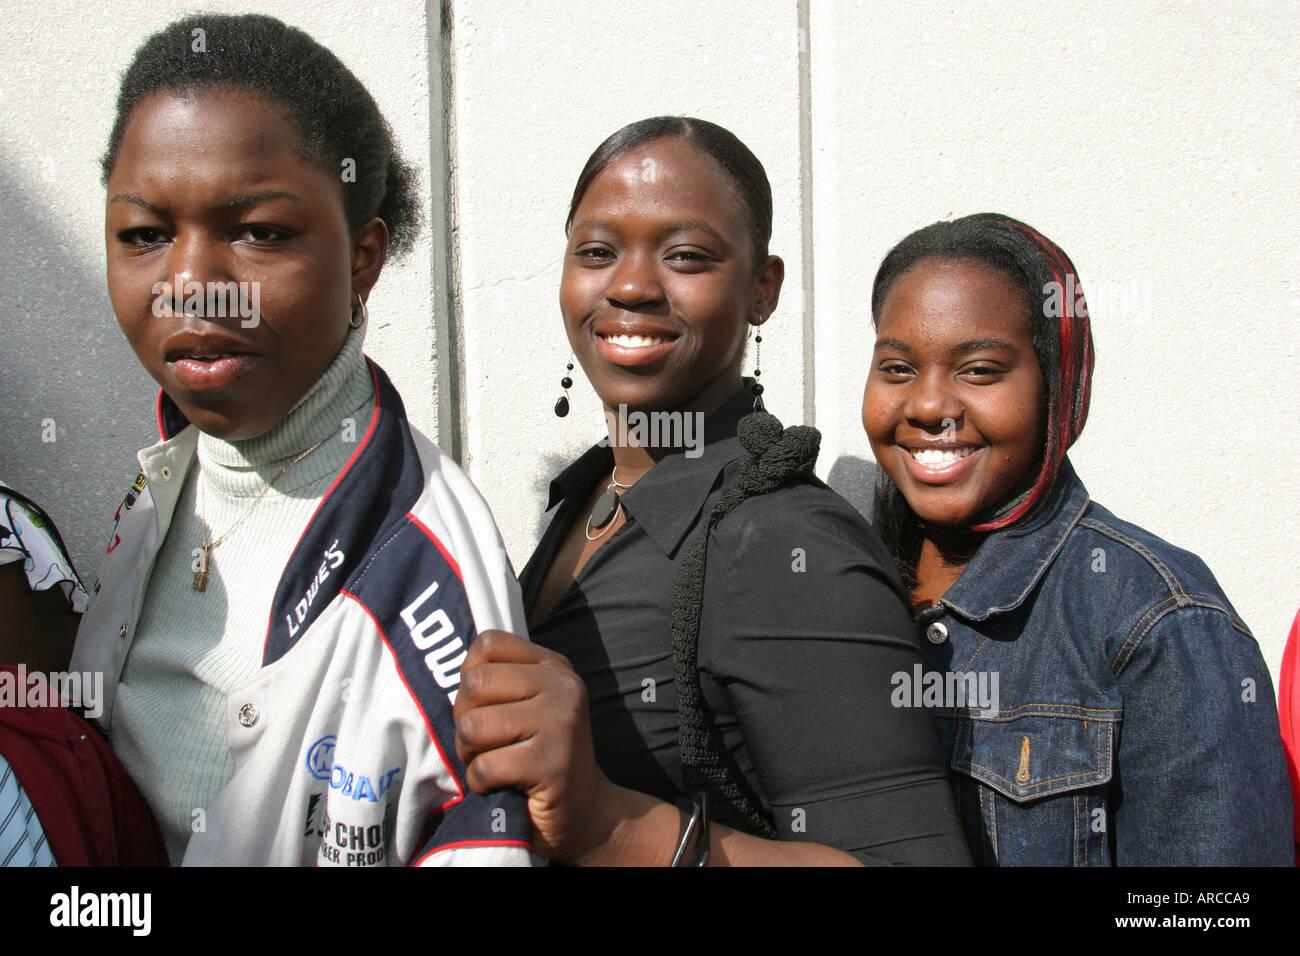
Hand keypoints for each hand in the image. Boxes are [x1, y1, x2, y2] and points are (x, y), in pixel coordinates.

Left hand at [453, 629, 620, 861]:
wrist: (585, 814)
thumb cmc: (539, 757)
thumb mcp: (528, 706)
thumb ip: (498, 681)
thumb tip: (444, 667)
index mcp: (554, 666)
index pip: (488, 643)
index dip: (469, 676)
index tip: (483, 705)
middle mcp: (563, 687)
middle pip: (474, 684)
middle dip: (464, 721)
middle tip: (484, 744)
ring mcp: (561, 724)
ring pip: (472, 726)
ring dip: (470, 754)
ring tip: (494, 764)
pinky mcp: (551, 764)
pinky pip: (483, 767)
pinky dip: (481, 784)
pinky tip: (503, 786)